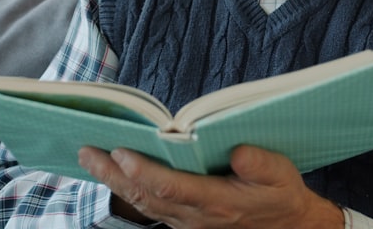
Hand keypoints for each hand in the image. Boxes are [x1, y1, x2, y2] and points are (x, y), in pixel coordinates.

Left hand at [78, 144, 344, 228]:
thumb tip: (238, 151)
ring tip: (89, 157)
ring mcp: (187, 223)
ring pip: (143, 205)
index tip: (121, 151)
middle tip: (86, 152)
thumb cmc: (280, 195)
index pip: (172, 188)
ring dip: (114, 182)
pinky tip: (114, 172)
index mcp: (219, 203)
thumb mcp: (281, 175)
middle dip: (113, 175)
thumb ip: (260, 164)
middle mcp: (196, 217)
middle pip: (146, 198)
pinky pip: (150, 208)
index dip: (144, 172)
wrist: (286, 228)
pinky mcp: (184, 222)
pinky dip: (128, 190)